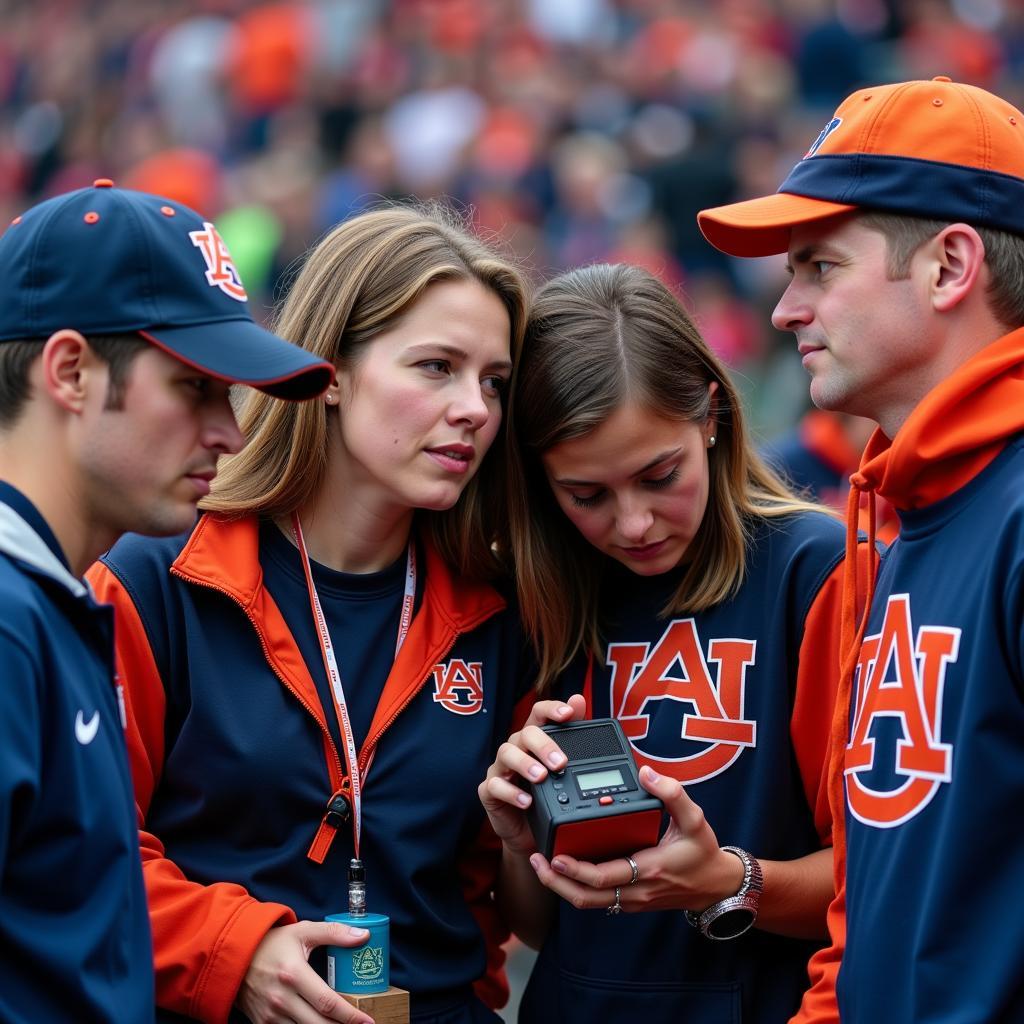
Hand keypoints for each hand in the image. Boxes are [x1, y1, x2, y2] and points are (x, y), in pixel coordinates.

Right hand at [236, 920, 374, 1023]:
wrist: (235, 956)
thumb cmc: (273, 943)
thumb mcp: (303, 931)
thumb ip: (334, 933)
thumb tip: (363, 937)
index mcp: (294, 974)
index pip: (327, 1002)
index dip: (350, 1016)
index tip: (367, 1021)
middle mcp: (281, 999)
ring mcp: (271, 1015)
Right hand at [477, 693, 586, 855]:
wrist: (529, 833)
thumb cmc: (545, 795)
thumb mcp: (562, 768)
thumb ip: (571, 735)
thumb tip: (579, 700)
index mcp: (533, 739)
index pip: (538, 713)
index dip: (551, 709)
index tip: (567, 713)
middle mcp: (516, 749)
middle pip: (525, 733)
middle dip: (543, 745)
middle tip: (560, 762)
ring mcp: (500, 769)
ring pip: (506, 753)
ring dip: (525, 764)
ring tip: (541, 777)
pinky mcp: (489, 791)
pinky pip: (494, 786)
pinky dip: (511, 793)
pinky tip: (526, 801)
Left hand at [527, 764, 744, 913]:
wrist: (716, 887)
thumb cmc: (704, 853)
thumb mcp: (696, 819)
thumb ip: (673, 794)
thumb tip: (647, 773)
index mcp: (647, 870)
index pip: (602, 877)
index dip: (574, 869)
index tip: (554, 854)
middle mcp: (635, 891)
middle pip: (585, 896)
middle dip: (555, 881)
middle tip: (535, 858)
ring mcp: (631, 900)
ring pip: (587, 902)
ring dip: (561, 886)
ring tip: (542, 862)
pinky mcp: (629, 901)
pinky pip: (597, 899)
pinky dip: (576, 886)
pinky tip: (565, 868)